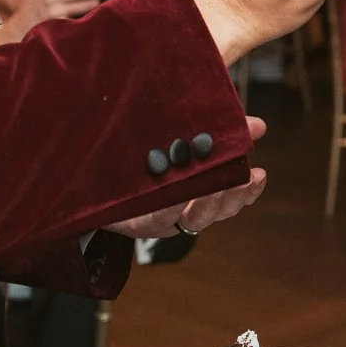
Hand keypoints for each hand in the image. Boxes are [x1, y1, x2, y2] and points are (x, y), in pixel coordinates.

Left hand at [107, 119, 270, 235]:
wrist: (85, 166)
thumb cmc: (136, 146)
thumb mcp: (174, 131)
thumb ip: (209, 128)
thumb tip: (259, 124)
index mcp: (193, 192)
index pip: (229, 196)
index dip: (247, 189)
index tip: (260, 174)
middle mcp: (178, 210)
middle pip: (215, 211)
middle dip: (232, 195)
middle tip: (245, 177)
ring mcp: (157, 218)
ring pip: (192, 220)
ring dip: (208, 203)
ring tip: (217, 185)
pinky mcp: (131, 222)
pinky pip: (155, 219)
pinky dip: (169, 208)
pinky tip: (177, 194)